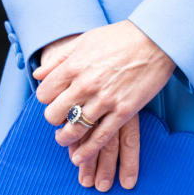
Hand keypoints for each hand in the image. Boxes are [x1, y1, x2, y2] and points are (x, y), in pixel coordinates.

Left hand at [33, 20, 174, 190]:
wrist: (155, 39)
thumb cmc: (119, 37)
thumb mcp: (85, 40)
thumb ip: (60, 58)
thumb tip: (38, 74)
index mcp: (74, 65)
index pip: (44, 94)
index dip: (46, 99)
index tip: (53, 100)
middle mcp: (86, 84)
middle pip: (55, 114)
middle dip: (54, 119)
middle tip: (59, 118)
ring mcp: (105, 99)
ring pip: (74, 129)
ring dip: (65, 138)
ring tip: (64, 138)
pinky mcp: (123, 111)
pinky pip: (100, 137)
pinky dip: (87, 150)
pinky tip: (79, 157)